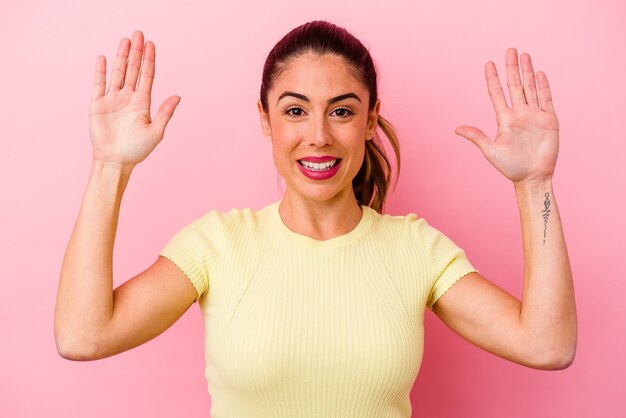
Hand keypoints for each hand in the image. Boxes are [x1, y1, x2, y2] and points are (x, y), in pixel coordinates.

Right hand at [89, 31, 179, 166]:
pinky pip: (99, 84)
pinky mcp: (98, 105)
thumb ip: (165, 113)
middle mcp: (128, 98)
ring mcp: (113, 100)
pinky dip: (102, 71)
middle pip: (133, 70)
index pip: (147, 76)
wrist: (115, 161)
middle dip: (136, 52)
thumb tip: (178, 96)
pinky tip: (104, 58)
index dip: (149, 60)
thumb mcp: (156, 132)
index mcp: (143, 103)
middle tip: (139, 34)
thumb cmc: (137, 150)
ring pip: (118, 73)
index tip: (152, 45)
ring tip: (125, 40)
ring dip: (122, 57)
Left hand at [455, 48, 558, 183]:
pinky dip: (543, 86)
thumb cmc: (510, 167)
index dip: (492, 78)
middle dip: (512, 68)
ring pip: (530, 88)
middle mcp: (519, 114)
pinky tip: (539, 73)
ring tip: (525, 55)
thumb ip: (476, 136)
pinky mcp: (549, 120)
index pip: (496, 93)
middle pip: (514, 85)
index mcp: (504, 119)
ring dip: (527, 72)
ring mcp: (534, 116)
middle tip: (510, 50)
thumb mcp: (490, 150)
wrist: (532, 178)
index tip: (488, 63)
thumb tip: (456, 129)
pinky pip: (546, 99)